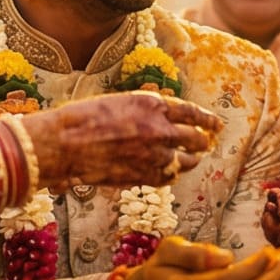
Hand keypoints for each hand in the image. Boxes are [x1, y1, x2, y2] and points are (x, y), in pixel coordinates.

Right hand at [27, 91, 216, 190]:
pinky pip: (168, 178)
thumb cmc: (83, 119)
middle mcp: (160, 130)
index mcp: (154, 105)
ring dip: (190, 160)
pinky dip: (171, 175)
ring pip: (185, 161)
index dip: (207, 119)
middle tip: (203, 143)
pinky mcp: (143, 176)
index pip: (193, 113)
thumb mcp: (119, 102)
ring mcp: (153, 156)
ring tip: (190, 160)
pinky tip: (169, 172)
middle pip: (196, 139)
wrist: (64, 144)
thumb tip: (162, 117)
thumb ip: (145, 110)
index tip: (216, 124)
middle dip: (201, 141)